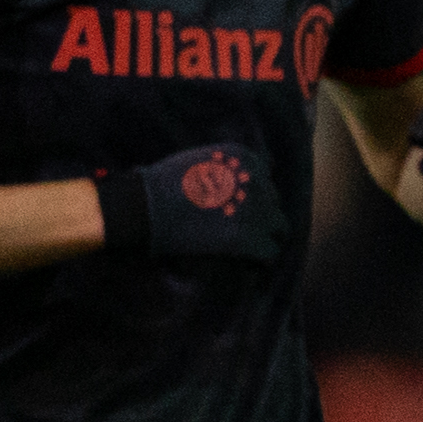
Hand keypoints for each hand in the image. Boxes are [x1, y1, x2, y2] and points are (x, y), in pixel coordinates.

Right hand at [97, 143, 281, 262]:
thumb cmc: (164, 183)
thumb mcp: (202, 158)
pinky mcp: (247, 239)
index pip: (265, 177)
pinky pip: (270, 252)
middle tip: (241, 227)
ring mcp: (255, 211)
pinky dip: (262, 259)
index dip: (253, 194)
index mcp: (246, 159)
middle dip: (260, 214)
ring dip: (266, 236)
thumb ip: (229, 164)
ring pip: (279, 228)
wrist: (144, 206)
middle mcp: (257, 182)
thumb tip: (255, 173)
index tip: (239, 205)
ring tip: (249, 246)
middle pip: (273, 202)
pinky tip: (249, 262)